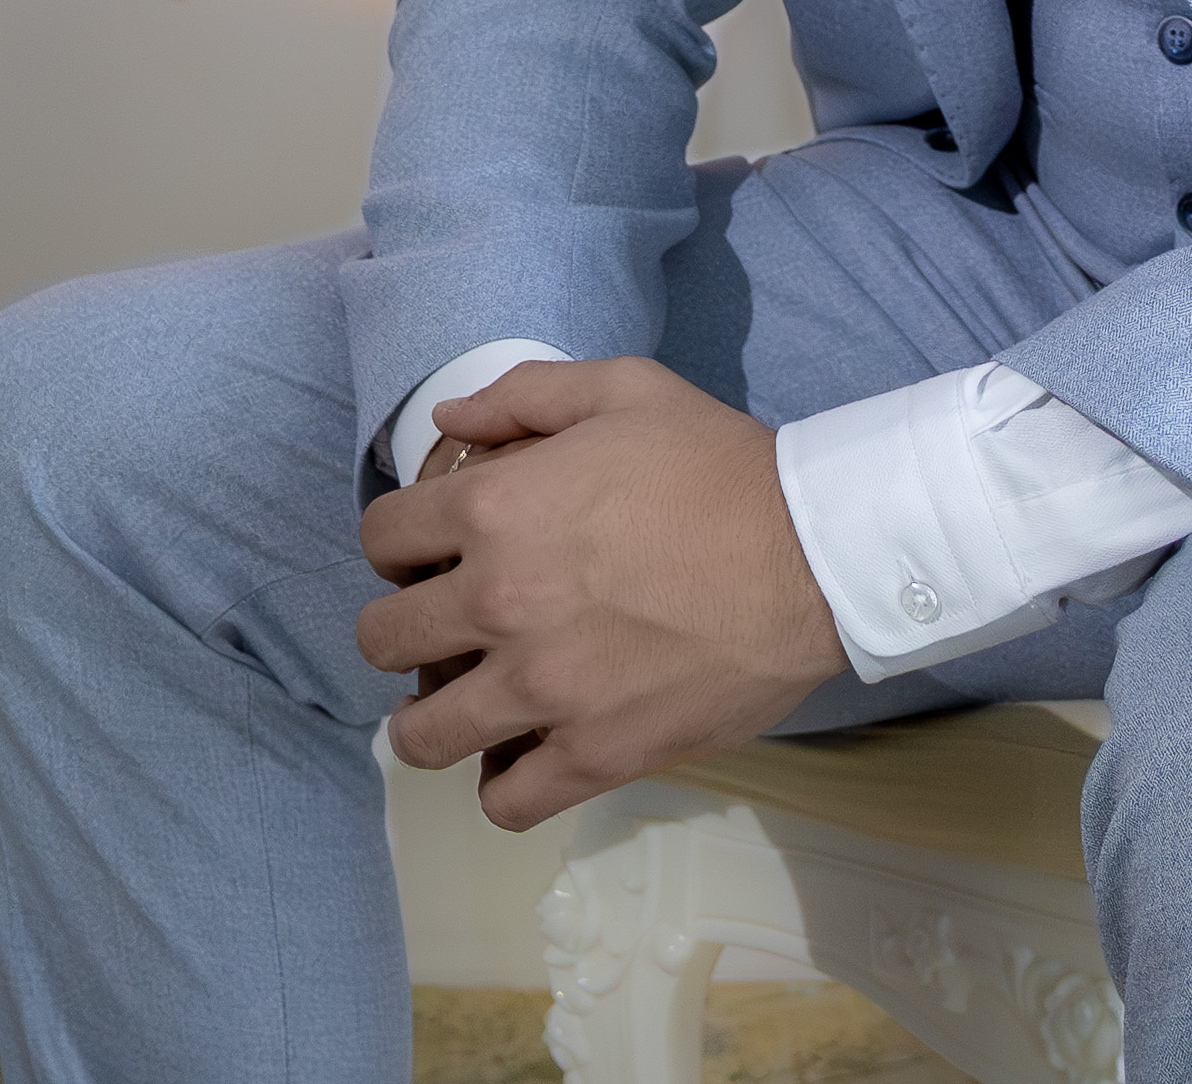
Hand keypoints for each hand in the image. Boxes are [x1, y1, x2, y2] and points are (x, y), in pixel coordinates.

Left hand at [356, 357, 845, 828]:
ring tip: (460, 702)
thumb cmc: (716, 463)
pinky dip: (501, 784)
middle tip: (442, 624)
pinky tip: (521, 753)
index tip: (426, 549)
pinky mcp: (593, 754)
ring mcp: (542, 690)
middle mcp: (499, 603)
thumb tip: (447, 418)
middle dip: (400, 627)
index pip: (383, 537)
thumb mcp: (624, 390)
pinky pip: (505, 800)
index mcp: (496, 509)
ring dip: (427, 717)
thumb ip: (524, 395)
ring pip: (422, 735)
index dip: (398, 539)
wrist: (809, 553)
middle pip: (381, 639)